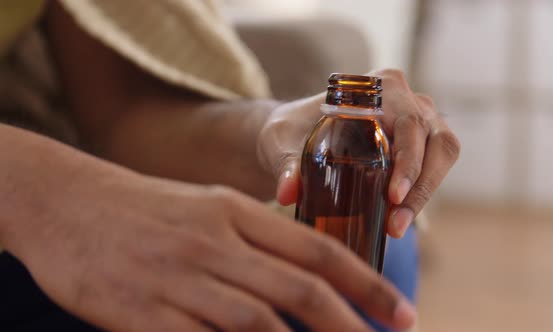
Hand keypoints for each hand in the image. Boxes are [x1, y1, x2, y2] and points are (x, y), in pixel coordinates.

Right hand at [9, 167, 414, 330]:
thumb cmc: (145, 209)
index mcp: (233, 212)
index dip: (366, 283)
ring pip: (259, 325)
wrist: (68, 205)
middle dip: (352, 325)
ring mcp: (179, 280)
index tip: (399, 311)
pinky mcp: (144, 315)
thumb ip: (254, 239)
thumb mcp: (207, 207)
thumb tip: (305, 270)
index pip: (316, 250)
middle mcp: (214, 244)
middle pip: (299, 292)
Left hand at [258, 69, 459, 237]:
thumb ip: (285, 164)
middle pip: (436, 141)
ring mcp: (418, 121)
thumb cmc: (290, 131)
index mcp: (380, 87)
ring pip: (442, 154)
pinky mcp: (417, 146)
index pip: (408, 122)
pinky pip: (433, 168)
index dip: (409, 160)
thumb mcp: (281, 143)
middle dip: (421, 186)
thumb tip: (287, 194)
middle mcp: (406, 100)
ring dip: (424, 194)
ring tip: (395, 227)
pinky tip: (396, 221)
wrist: (293, 136)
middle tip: (394, 224)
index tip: (393, 196)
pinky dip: (420, 195)